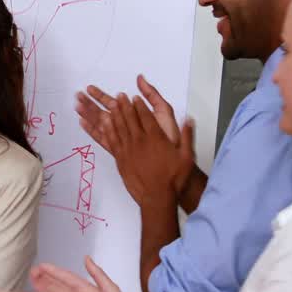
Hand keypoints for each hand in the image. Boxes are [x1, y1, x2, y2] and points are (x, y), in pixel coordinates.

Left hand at [76, 78, 195, 201]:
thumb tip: (189, 120)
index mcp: (155, 138)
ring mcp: (128, 149)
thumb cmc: (173, 178)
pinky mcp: (120, 159)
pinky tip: (102, 123)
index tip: (135, 97)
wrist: (157, 196)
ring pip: (118, 127)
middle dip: (124, 106)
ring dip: (114, 114)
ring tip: (110, 104)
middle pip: (130, 119)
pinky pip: (111, 140)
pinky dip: (106, 129)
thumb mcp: (187, 156)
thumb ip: (187, 135)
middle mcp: (140, 141)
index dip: (139, 105)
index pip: (146, 116)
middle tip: (119, 96)